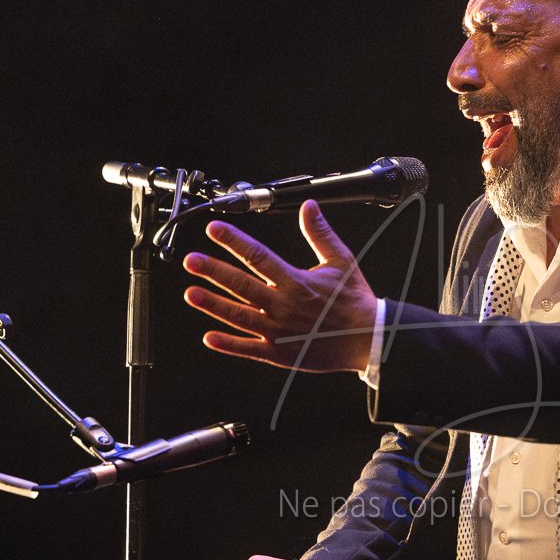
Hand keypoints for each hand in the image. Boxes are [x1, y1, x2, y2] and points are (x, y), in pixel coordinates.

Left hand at [184, 201, 376, 371]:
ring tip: (191, 294)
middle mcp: (284, 305)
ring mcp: (279, 331)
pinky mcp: (280, 352)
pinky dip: (229, 344)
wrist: (369, 339)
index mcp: (296, 282)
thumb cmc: (355, 301)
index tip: (214, 229)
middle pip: (242, 285)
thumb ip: (320, 234)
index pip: (259, 256)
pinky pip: (250, 348)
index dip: (234, 241)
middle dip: (214, 271)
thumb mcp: (342, 261)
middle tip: (191, 261)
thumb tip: (309, 206)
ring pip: (240, 316)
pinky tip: (209, 337)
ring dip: (214, 305)